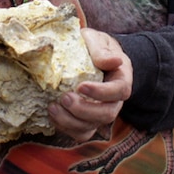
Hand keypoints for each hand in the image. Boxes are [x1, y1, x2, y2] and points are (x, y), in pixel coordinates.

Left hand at [49, 28, 132, 142]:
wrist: (90, 56)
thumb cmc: (94, 47)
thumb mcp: (98, 40)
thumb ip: (102, 50)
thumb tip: (112, 61)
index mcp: (121, 79)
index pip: (119, 91)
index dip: (101, 92)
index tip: (80, 86)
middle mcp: (114, 100)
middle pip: (107, 114)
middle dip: (84, 110)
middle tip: (64, 98)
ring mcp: (100, 113)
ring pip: (92, 128)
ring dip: (71, 122)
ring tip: (52, 108)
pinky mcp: (87, 121)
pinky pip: (80, 133)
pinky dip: (66, 128)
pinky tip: (52, 115)